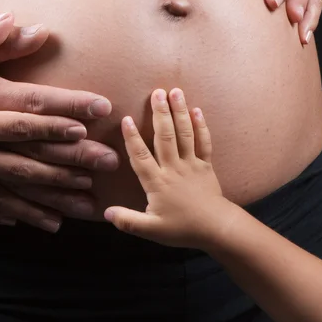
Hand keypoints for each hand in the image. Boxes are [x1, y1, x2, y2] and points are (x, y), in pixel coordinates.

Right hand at [0, 24, 118, 219]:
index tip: (90, 122)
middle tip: (104, 168)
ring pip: (11, 195)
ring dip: (49, 202)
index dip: (58, 121)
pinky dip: (8, 216)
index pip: (23, 121)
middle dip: (69, 167)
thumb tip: (16, 18)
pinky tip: (30, 222)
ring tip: (81, 208)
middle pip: (27, 163)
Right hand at [104, 88, 235, 248]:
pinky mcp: (206, 165)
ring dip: (180, 112)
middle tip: (157, 92)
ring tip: (175, 92)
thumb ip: (127, 221)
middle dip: (160, 113)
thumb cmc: (182, 229)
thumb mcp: (151, 230)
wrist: (216, 228)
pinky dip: (200, 126)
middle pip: (165, 137)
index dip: (132, 138)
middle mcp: (173, 168)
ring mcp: (191, 164)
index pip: (141, 156)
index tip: (127, 119)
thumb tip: (105, 213)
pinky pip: (203, 142)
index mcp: (157, 182)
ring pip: (184, 134)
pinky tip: (196, 110)